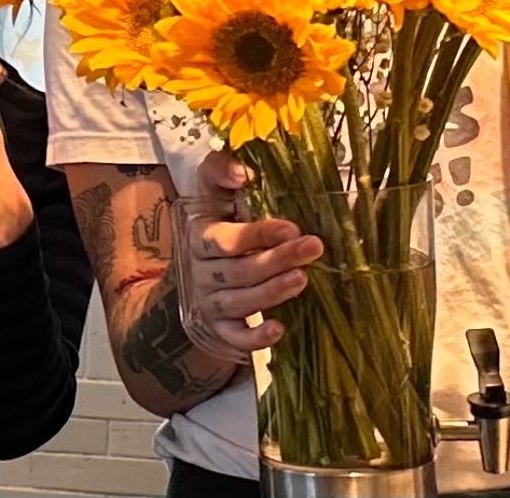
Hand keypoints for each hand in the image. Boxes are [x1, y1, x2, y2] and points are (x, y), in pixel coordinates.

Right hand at [175, 149, 321, 359]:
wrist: (196, 271)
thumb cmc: (217, 223)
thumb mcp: (212, 192)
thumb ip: (221, 171)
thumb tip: (244, 172)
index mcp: (199, 236)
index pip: (224, 239)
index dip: (257, 234)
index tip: (291, 227)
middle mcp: (201, 271)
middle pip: (238, 270)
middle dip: (277, 260)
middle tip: (313, 248)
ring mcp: (209, 302)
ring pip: (239, 302)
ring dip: (272, 292)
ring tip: (303, 279)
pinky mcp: (220, 329)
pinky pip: (235, 338)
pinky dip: (255, 337)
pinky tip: (278, 329)